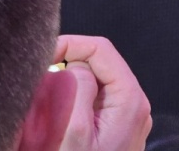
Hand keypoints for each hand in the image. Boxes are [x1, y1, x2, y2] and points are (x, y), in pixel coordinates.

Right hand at [52, 34, 151, 150]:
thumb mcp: (76, 134)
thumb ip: (77, 89)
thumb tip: (73, 65)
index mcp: (130, 100)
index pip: (101, 49)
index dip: (71, 45)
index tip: (46, 55)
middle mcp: (134, 105)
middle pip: (98, 64)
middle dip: (69, 68)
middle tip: (44, 88)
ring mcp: (127, 117)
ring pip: (95, 82)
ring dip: (70, 87)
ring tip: (52, 111)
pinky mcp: (117, 128)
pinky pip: (95, 100)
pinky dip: (75, 102)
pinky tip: (62, 121)